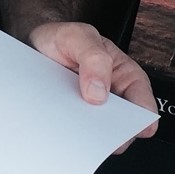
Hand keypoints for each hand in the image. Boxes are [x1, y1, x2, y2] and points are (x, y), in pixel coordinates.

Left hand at [27, 21, 158, 149]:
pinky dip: (70, 137)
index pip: (142, 100)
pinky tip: (60, 130)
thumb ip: (93, 57)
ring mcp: (90, 112)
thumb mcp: (79, 36)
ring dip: (89, 136)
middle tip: (97, 131)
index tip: (137, 129)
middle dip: (113, 132)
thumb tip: (99, 93)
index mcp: (123, 75)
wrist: (31, 46)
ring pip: (97, 134)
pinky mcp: (71, 122)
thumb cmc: (60, 39)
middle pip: (121, 124)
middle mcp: (110, 97)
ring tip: (74, 129)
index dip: (143, 117)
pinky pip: (75, 135)